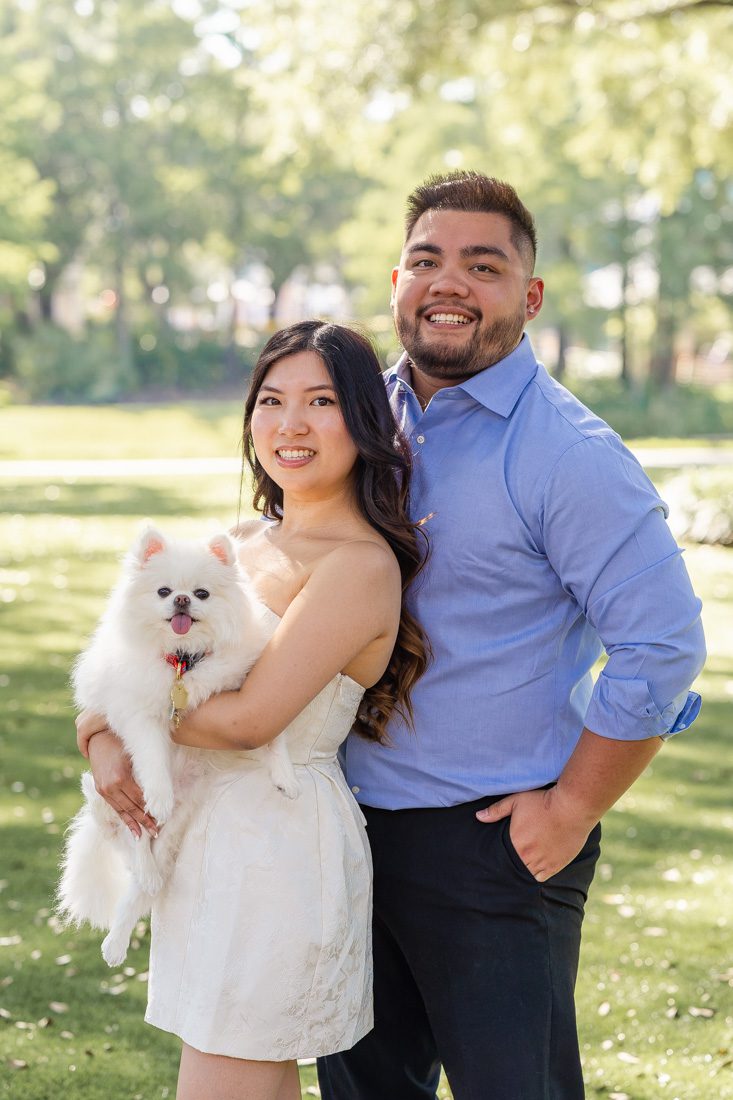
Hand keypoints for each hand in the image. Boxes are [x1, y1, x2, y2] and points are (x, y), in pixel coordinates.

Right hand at [86, 730, 158, 838]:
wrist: (97, 738)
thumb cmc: (121, 743)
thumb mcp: (134, 757)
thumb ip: (143, 775)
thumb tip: (158, 792)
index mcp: (121, 778)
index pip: (140, 799)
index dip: (151, 810)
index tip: (162, 819)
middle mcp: (111, 787)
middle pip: (132, 808)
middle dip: (144, 821)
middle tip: (156, 833)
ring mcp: (104, 790)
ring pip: (122, 810)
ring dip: (133, 824)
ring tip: (143, 836)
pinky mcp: (100, 790)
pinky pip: (114, 806)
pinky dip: (123, 817)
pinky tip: (130, 827)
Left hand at [476, 786, 595, 881]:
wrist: (571, 807)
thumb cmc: (543, 802)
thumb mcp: (516, 801)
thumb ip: (496, 811)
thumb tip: (478, 816)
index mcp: (516, 843)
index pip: (502, 857)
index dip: (501, 856)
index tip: (501, 853)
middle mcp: (528, 857)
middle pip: (514, 867)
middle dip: (512, 863)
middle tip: (513, 857)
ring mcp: (543, 863)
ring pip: (527, 874)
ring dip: (524, 869)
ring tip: (523, 861)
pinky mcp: (556, 866)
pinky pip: (541, 877)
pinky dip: (537, 873)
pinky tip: (536, 865)